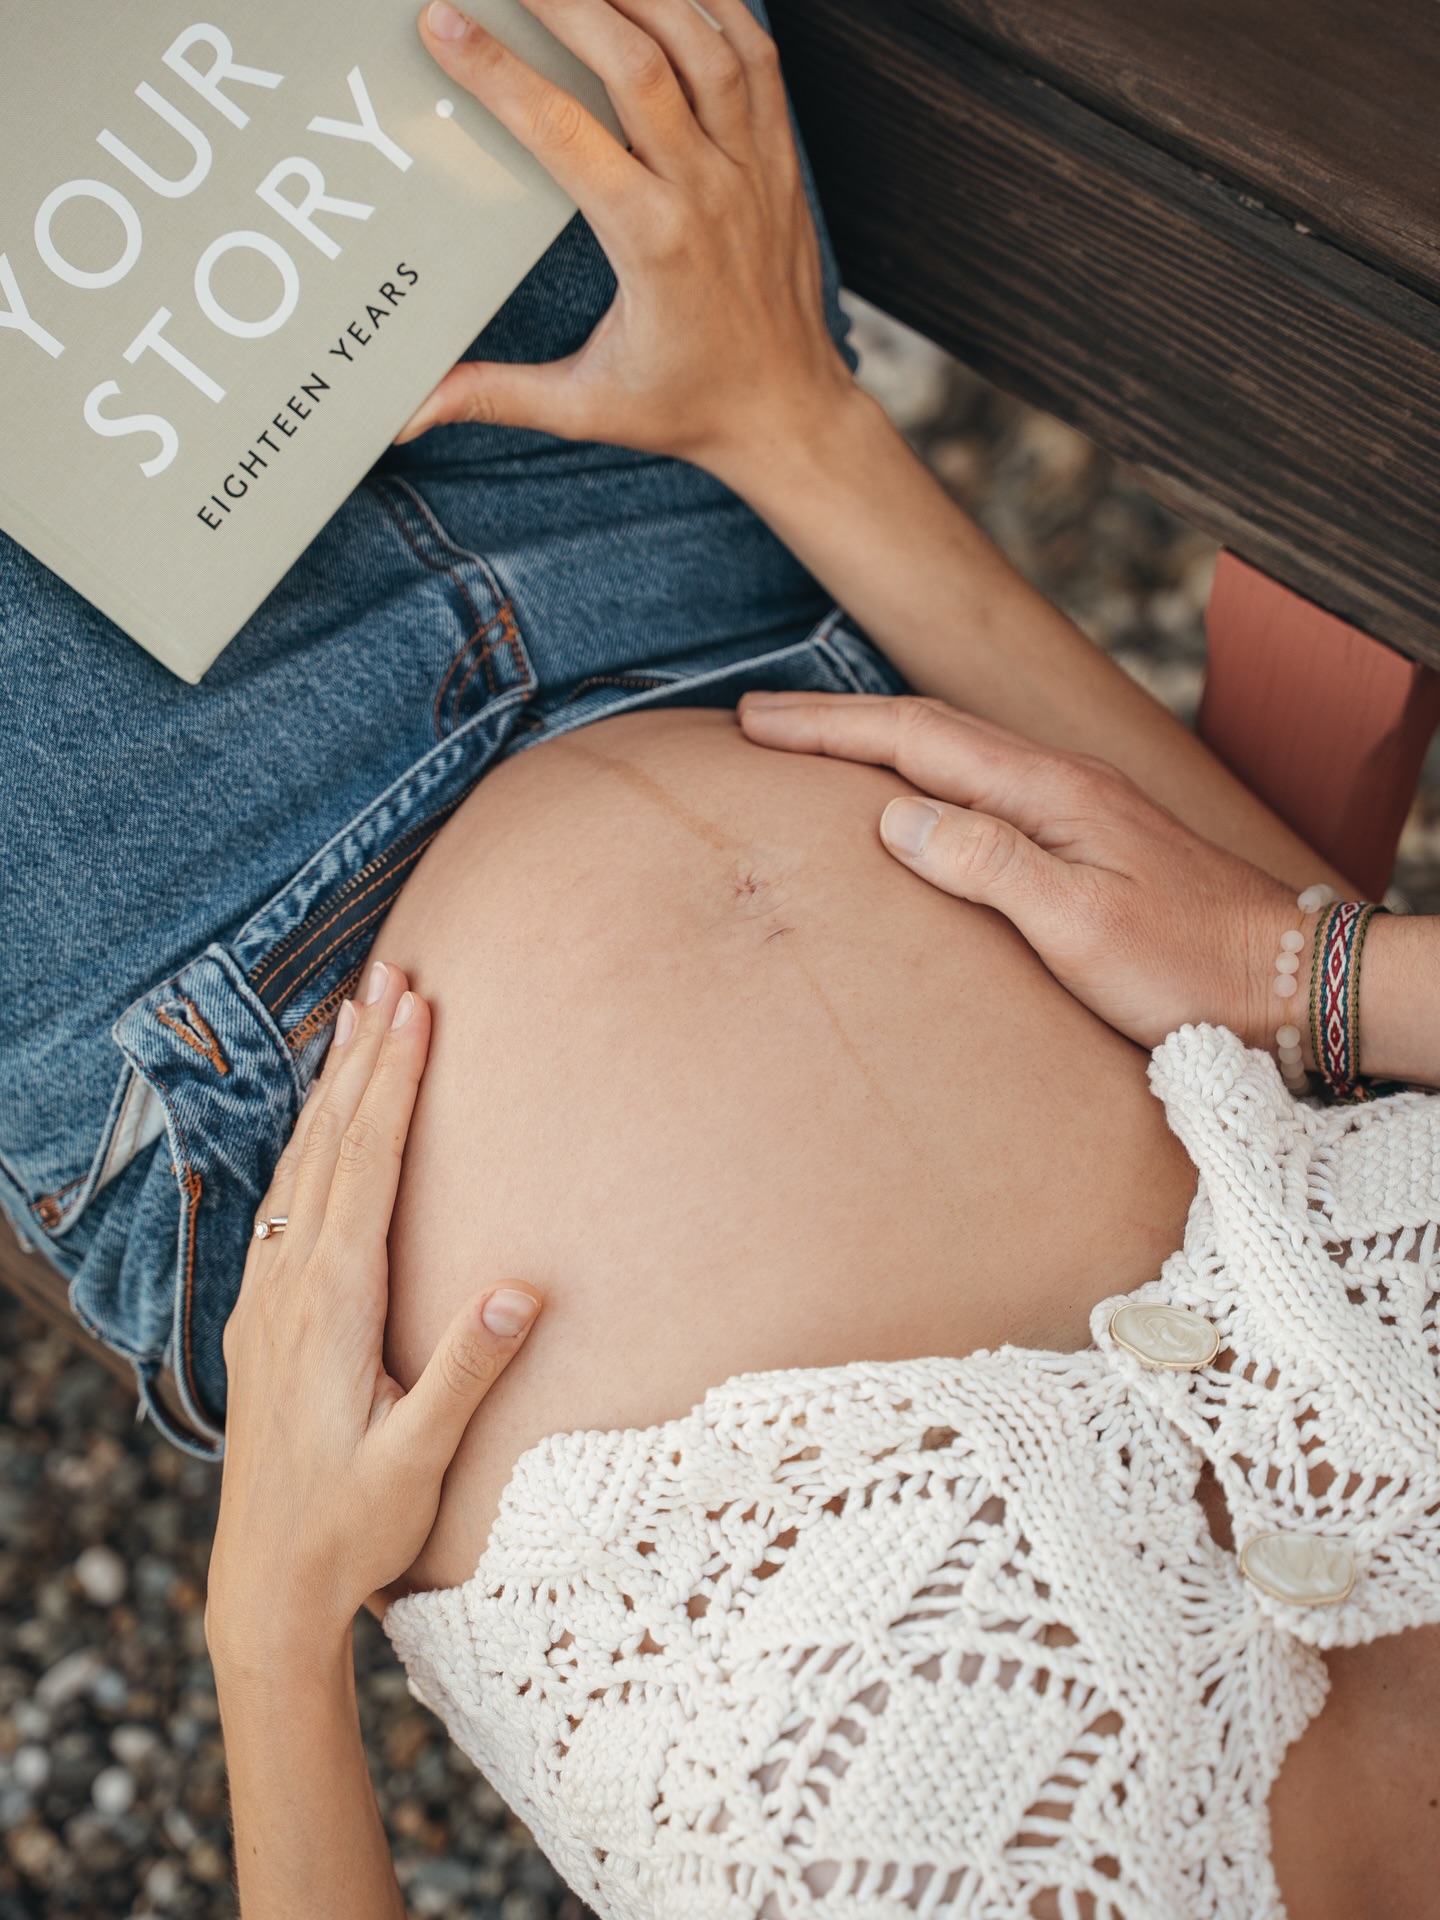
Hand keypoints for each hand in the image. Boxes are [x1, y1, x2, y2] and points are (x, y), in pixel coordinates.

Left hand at [206, 961, 540, 1669]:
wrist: (262, 1586)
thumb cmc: (351, 1531)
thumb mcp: (416, 1463)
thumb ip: (466, 1372)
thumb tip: (522, 1285)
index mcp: (331, 1307)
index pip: (368, 1167)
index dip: (396, 1083)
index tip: (419, 1010)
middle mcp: (290, 1288)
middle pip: (332, 1144)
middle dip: (367, 1055)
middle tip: (394, 975)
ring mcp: (268, 1299)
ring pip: (302, 1166)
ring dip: (335, 1086)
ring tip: (359, 1016)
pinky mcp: (263, 1317)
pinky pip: (286, 1201)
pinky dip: (310, 1140)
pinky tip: (322, 1122)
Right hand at [398, 0, 856, 485]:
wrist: (789, 415)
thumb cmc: (691, 408)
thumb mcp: (586, 408)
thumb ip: (495, 396)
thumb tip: (411, 411)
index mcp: (652, 244)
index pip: (562, 131)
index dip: (497, 71)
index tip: (446, 23)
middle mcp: (707, 192)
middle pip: (636, 60)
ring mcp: (752, 168)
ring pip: (702, 40)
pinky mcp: (780, 158)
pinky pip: (756, 55)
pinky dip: (715, 4)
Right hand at [739, 691, 1301, 1051]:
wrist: (1288, 981)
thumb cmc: (1189, 966)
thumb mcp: (1081, 924)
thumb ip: (988, 863)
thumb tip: (896, 816)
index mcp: (1050, 792)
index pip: (917, 740)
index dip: (830, 728)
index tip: (756, 720)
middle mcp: (1060, 784)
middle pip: (930, 732)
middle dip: (839, 723)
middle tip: (760, 720)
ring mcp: (1076, 809)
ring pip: (957, 757)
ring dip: (879, 746)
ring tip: (816, 750)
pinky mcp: (1087, 841)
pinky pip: (984, 793)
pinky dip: (926, 780)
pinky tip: (913, 801)